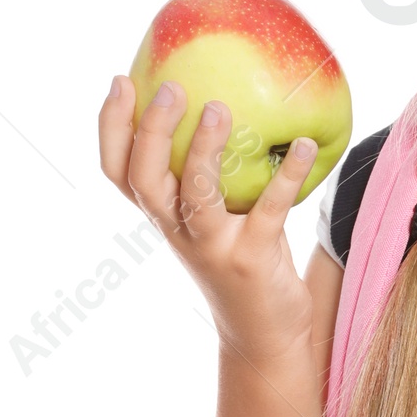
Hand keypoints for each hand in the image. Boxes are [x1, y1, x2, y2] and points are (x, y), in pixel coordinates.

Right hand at [98, 74, 321, 370]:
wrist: (263, 335)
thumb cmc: (241, 261)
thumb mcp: (216, 218)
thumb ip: (212, 175)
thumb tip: (228, 101)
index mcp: (164, 217)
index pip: (119, 173)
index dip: (112, 128)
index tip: (122, 80)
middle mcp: (178, 232)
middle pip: (144, 180)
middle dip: (149, 132)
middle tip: (171, 87)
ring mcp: (212, 247)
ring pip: (195, 195)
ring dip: (202, 151)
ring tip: (218, 109)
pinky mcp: (252, 259)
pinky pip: (268, 210)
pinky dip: (286, 175)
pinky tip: (305, 145)